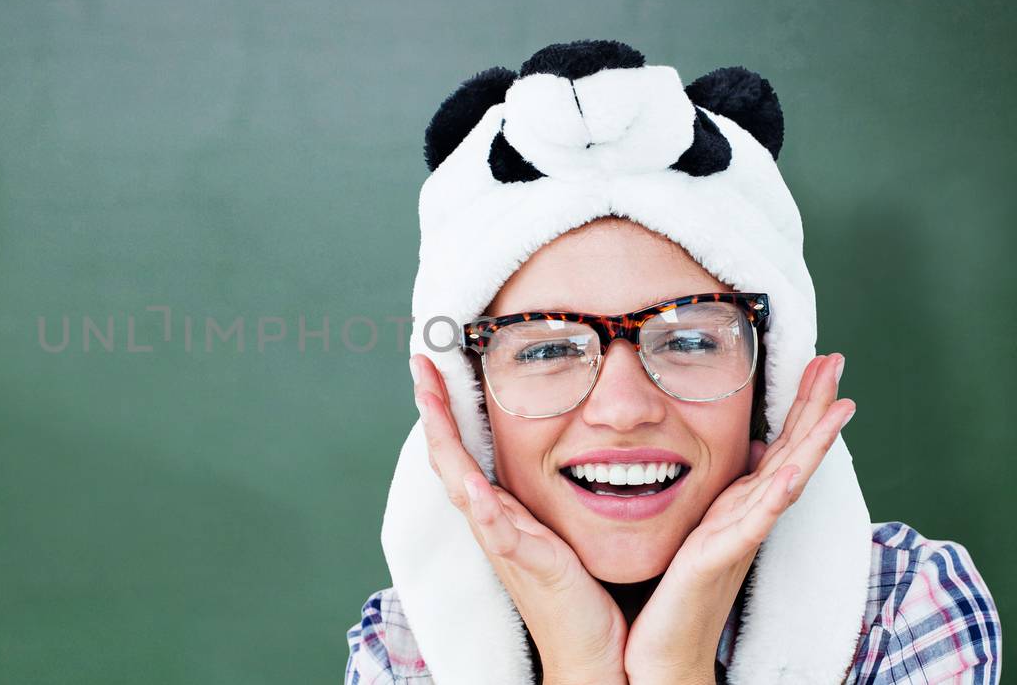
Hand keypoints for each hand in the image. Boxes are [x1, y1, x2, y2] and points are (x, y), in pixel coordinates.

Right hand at [411, 353, 627, 684]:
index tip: (435, 364)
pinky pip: (496, 533)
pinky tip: (471, 484)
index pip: (464, 449)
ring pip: (460, 484)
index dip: (446, 407)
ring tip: (430, 400)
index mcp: (502, 511)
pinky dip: (480, 507)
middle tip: (421, 364)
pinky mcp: (527, 565)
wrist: (595, 653)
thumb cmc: (587, 591)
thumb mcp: (567, 526)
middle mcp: (493, 523)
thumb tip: (580, 443)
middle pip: (449, 456)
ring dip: (443, 441)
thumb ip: (556, 493)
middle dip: (433, 409)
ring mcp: (504, 544)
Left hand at [624, 353, 857, 683]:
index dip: (802, 405)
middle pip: (793, 452)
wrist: (659, 653)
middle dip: (816, 407)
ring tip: (840, 406)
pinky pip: (754, 523)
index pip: (780, 444)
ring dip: (813, 443)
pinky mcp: (720, 560)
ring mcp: (738, 538)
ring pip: (785, 481)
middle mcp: (746, 517)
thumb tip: (752, 451)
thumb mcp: (695, 526)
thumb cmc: (671, 594)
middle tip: (837, 360)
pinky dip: (778, 495)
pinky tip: (795, 470)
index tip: (820, 362)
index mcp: (737, 505)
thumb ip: (724, 492)